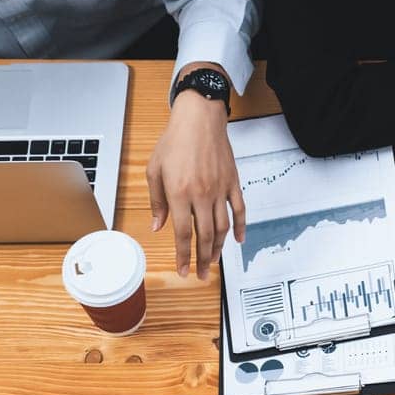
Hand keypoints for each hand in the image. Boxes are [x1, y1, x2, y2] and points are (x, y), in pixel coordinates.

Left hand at [147, 78, 242, 278]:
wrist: (199, 120)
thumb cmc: (174, 142)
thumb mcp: (154, 170)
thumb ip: (157, 201)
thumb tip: (159, 226)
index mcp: (179, 193)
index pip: (182, 233)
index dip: (183, 255)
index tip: (183, 270)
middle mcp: (201, 195)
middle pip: (205, 236)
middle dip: (203, 259)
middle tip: (202, 274)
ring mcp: (220, 190)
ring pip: (223, 227)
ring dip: (219, 248)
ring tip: (215, 262)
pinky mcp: (232, 184)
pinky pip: (239, 210)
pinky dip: (240, 227)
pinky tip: (238, 240)